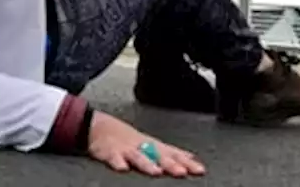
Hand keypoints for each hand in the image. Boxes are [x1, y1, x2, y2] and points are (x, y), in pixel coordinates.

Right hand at [86, 111, 204, 176]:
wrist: (100, 126)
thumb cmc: (127, 138)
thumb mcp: (151, 143)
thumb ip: (170, 152)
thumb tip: (191, 157)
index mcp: (154, 146)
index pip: (174, 154)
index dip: (187, 162)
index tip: (200, 170)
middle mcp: (142, 147)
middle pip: (159, 155)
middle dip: (171, 164)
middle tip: (182, 172)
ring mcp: (126, 149)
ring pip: (139, 156)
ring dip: (147, 164)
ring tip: (156, 172)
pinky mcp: (110, 152)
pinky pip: (113, 157)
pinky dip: (118, 162)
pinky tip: (122, 169)